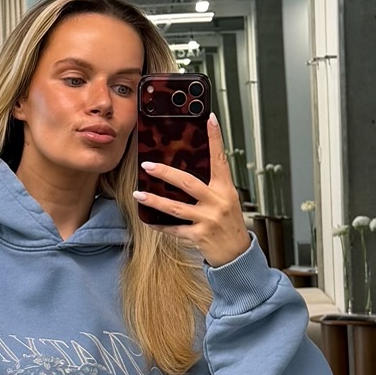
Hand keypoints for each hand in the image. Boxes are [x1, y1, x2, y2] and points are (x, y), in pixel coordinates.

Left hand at [135, 114, 253, 266]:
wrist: (237, 255)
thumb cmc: (230, 224)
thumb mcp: (227, 200)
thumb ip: (211, 186)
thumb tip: (185, 170)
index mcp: (226, 189)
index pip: (220, 159)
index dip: (215, 138)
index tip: (209, 119)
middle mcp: (217, 202)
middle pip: (188, 183)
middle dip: (165, 173)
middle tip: (147, 165)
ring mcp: (207, 220)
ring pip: (175, 207)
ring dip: (154, 200)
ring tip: (138, 193)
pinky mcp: (198, 236)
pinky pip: (174, 229)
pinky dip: (160, 225)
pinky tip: (148, 220)